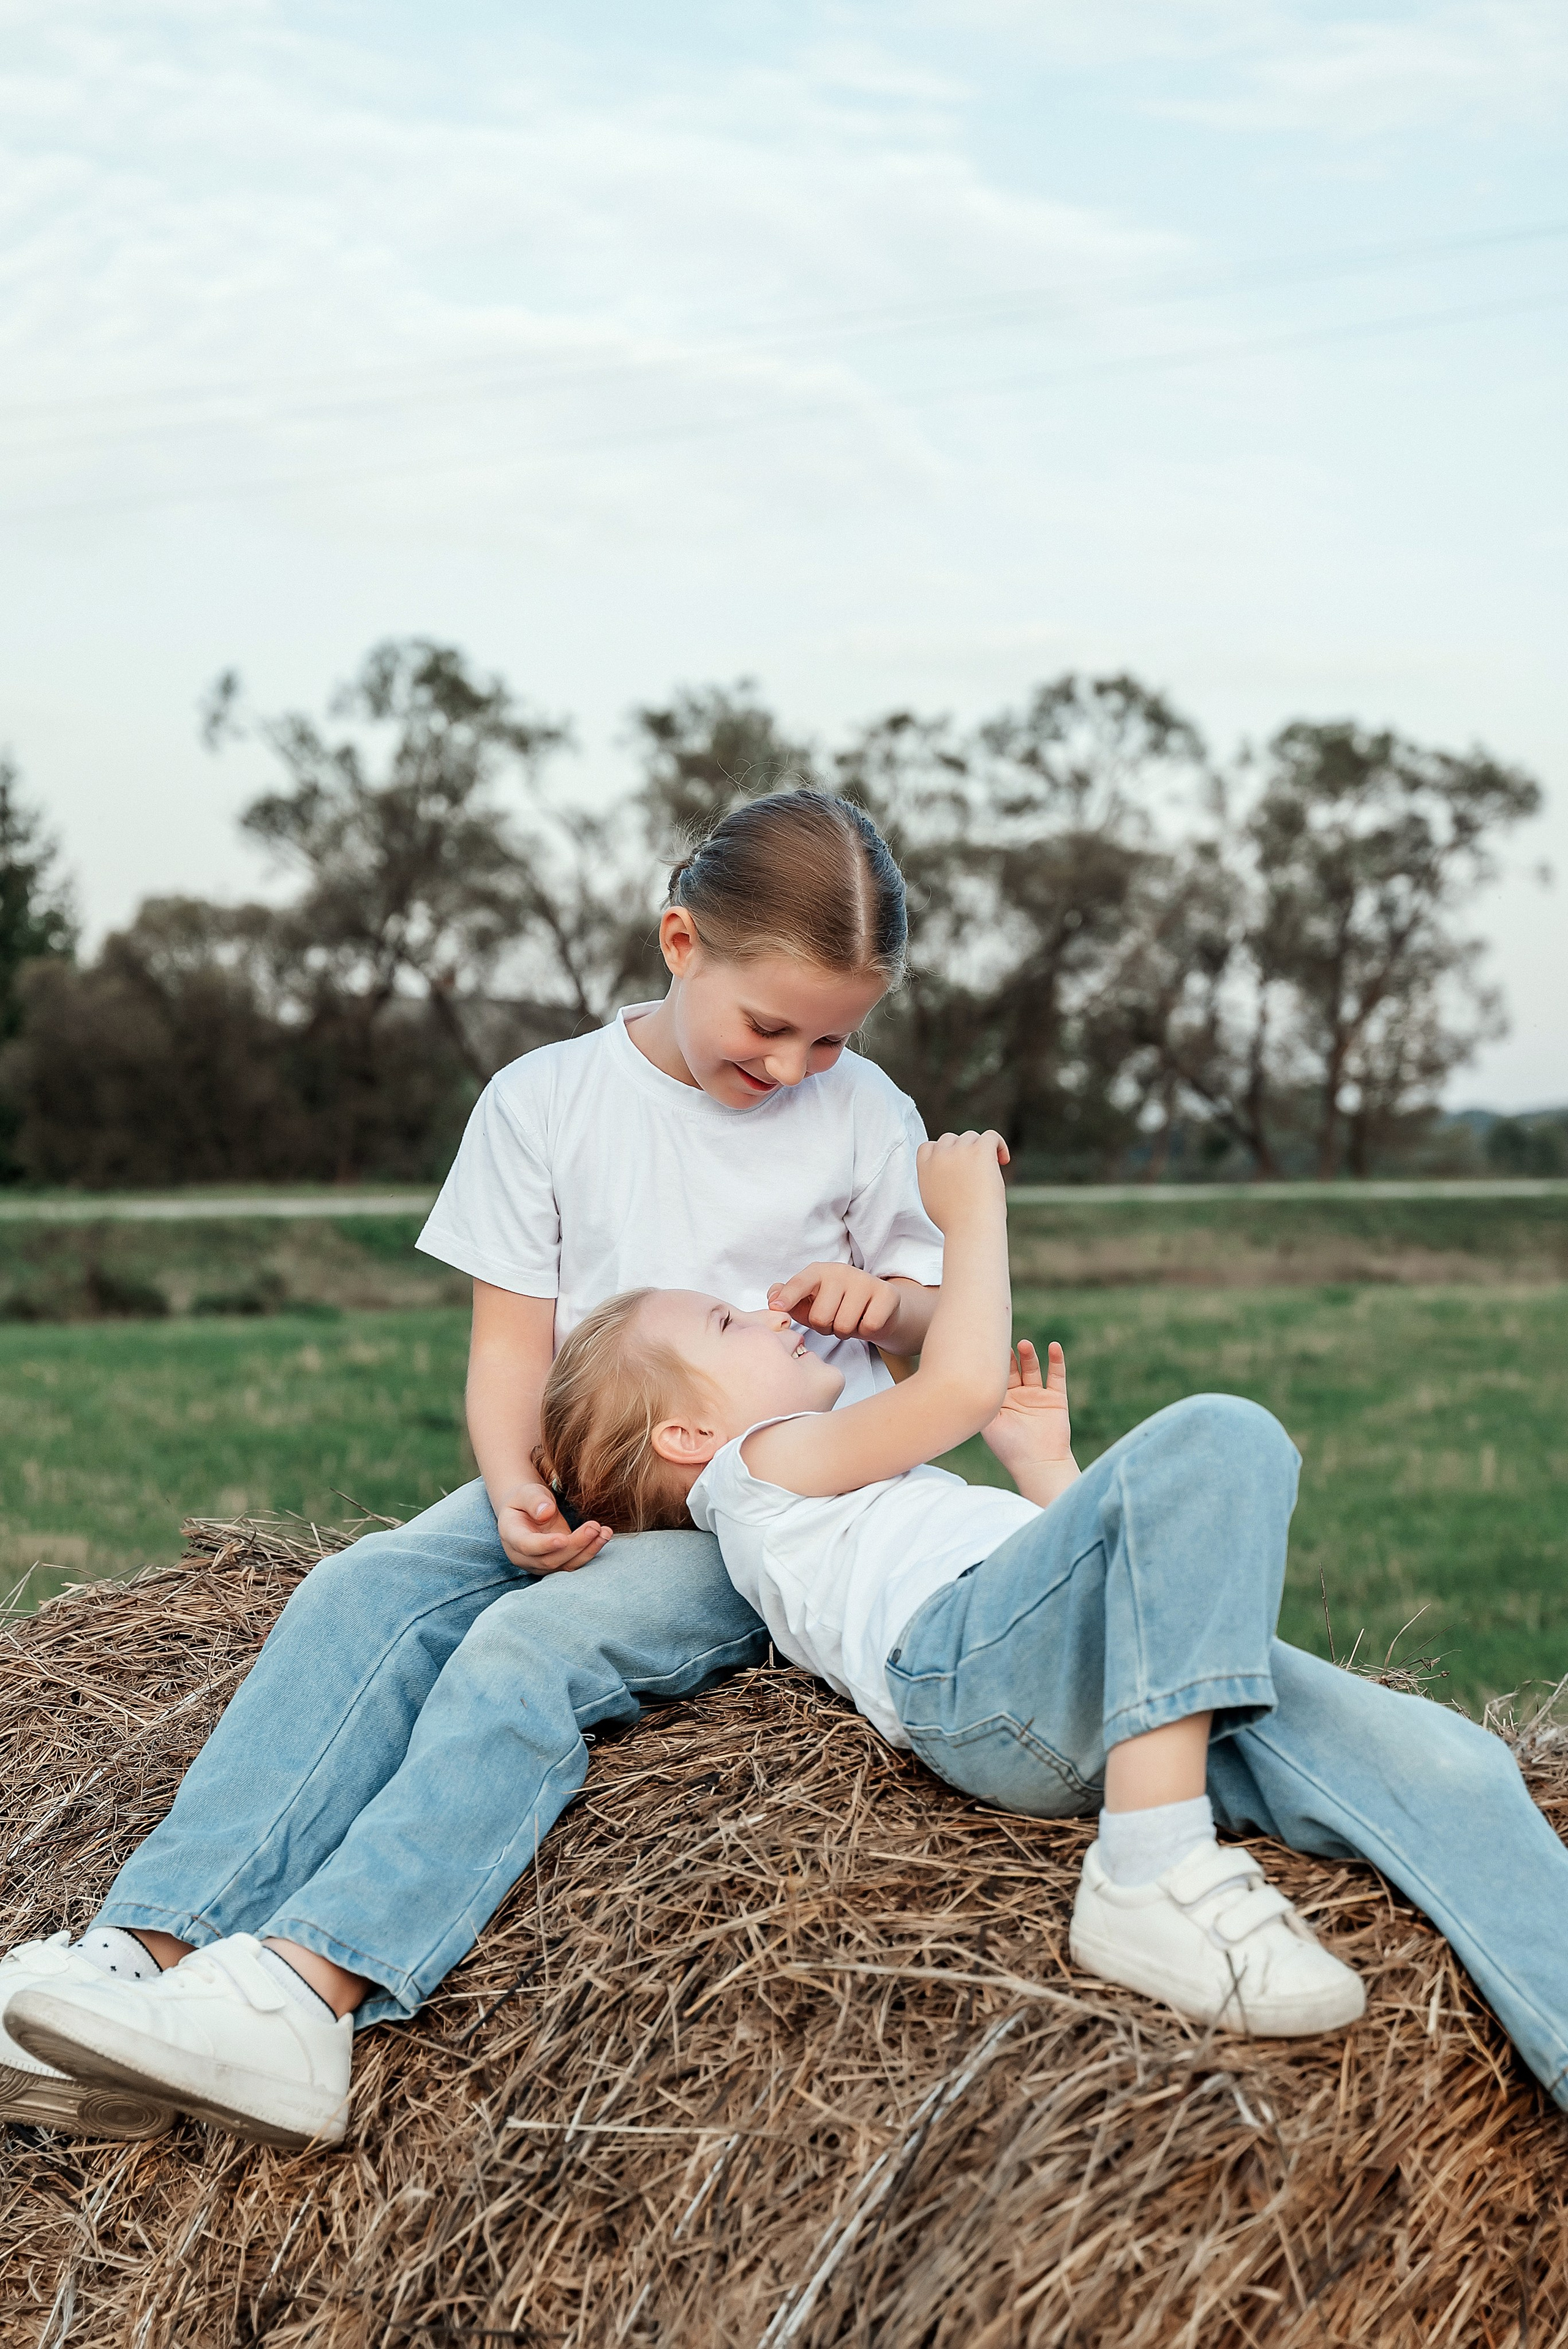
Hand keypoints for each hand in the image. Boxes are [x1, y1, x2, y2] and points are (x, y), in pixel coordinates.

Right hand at [496, 1481, 611, 1573]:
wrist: (527, 1510)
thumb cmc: (525, 1499)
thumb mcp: (526, 1492)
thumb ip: (534, 1501)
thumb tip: (546, 1513)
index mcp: (511, 1536)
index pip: (526, 1546)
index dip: (544, 1545)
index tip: (563, 1538)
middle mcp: (524, 1556)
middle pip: (550, 1559)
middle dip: (574, 1545)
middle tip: (594, 1526)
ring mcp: (541, 1563)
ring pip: (565, 1565)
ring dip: (587, 1551)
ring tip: (604, 1532)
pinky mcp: (558, 1563)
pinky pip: (575, 1562)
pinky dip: (591, 1551)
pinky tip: (604, 1536)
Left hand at [768, 1263, 902, 1340]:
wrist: (877, 1308)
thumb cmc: (836, 1306)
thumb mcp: (809, 1303)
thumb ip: (787, 1299)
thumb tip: (773, 1298)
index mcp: (818, 1272)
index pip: (800, 1284)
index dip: (788, 1297)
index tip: (776, 1308)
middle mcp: (841, 1271)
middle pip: (821, 1317)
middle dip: (825, 1328)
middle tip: (834, 1320)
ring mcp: (865, 1280)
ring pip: (844, 1325)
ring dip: (845, 1332)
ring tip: (849, 1321)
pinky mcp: (886, 1293)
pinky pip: (869, 1326)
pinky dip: (866, 1331)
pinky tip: (866, 1320)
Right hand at [915, 1129, 1009, 1230]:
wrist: (969, 1229)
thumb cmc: (955, 1223)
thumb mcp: (932, 1199)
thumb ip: (934, 1180)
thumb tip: (947, 1173)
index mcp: (925, 1167)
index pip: (929, 1146)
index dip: (943, 1152)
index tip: (956, 1165)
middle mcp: (940, 1155)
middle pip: (951, 1139)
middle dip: (962, 1151)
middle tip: (975, 1171)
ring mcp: (959, 1151)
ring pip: (971, 1137)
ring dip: (980, 1149)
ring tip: (990, 1170)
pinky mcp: (980, 1151)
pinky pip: (991, 1136)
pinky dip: (999, 1145)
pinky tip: (1003, 1161)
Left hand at [981, 1340, 1073, 1481]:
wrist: (1038, 1464)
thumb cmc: (1009, 1447)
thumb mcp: (987, 1421)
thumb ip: (980, 1399)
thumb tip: (962, 1374)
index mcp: (999, 1401)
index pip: (994, 1374)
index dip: (990, 1359)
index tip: (983, 1340)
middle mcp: (1017, 1396)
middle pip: (1013, 1368)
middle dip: (1008, 1355)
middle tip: (1002, 1338)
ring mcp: (1037, 1396)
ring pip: (1033, 1369)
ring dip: (1029, 1356)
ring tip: (1024, 1344)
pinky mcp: (1056, 1398)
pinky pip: (1056, 1375)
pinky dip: (1056, 1361)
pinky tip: (1054, 1346)